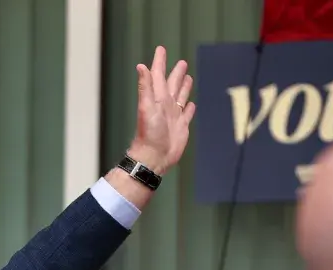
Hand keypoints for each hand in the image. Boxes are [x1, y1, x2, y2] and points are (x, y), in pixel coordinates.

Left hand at [127, 45, 194, 174]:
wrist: (155, 157)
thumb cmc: (149, 133)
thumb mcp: (147, 107)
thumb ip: (145, 87)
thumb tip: (141, 66)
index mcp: (158, 98)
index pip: (159, 76)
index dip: (160, 62)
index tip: (161, 49)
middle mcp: (166, 105)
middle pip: (172, 84)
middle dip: (176, 73)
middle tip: (182, 62)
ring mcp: (174, 116)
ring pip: (180, 97)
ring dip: (184, 87)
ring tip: (188, 77)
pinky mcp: (181, 127)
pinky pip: (187, 114)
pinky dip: (189, 107)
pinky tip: (191, 104)